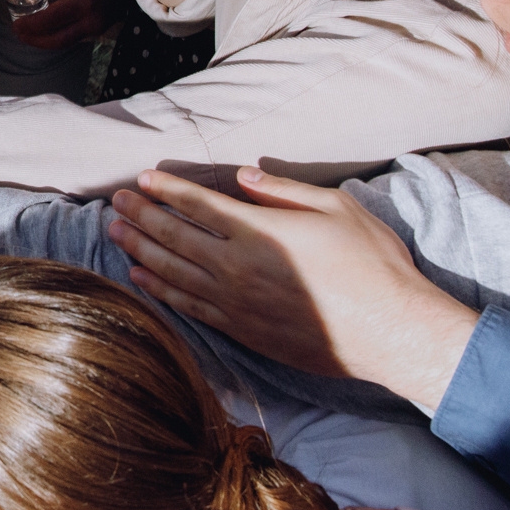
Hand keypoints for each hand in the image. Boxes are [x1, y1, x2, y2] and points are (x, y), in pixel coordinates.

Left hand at [9, 0, 119, 49]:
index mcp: (82, 1)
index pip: (53, 18)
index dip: (32, 24)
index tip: (17, 24)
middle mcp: (90, 20)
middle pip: (57, 39)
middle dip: (34, 39)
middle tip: (18, 33)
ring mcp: (95, 29)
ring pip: (64, 43)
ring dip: (43, 42)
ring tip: (26, 35)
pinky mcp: (96, 32)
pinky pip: (71, 40)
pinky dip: (54, 39)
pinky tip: (42, 33)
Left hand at [107, 167, 479, 410]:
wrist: (395, 333)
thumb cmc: (374, 265)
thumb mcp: (336, 208)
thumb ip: (284, 191)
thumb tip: (244, 176)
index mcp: (259, 232)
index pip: (197, 204)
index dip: (165, 189)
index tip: (141, 178)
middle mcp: (237, 268)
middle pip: (173, 236)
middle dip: (140, 215)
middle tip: (115, 200)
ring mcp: (236, 304)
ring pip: (171, 272)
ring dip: (139, 249)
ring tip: (116, 232)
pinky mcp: (243, 332)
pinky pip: (188, 307)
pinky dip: (159, 290)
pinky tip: (142, 278)